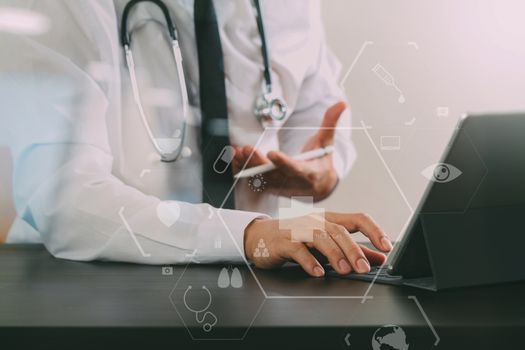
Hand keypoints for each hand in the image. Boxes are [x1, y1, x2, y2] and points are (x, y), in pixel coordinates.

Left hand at [233, 102, 346, 200]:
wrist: (319, 186)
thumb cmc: (321, 160)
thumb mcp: (327, 142)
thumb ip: (331, 123)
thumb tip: (342, 103)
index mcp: (310, 173)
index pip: (296, 169)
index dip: (284, 163)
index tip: (272, 154)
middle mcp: (294, 184)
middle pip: (274, 175)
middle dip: (259, 163)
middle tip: (247, 149)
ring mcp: (281, 188)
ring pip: (262, 180)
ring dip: (247, 166)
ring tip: (238, 151)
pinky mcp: (271, 189)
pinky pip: (255, 181)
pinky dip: (243, 171)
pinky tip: (234, 158)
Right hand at [244, 212, 391, 276]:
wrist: (258, 236)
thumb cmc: (295, 238)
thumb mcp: (325, 243)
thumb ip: (352, 250)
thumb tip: (379, 258)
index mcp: (329, 219)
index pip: (358, 218)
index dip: (374, 231)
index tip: (387, 247)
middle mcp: (316, 221)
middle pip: (340, 231)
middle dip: (355, 250)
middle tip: (364, 268)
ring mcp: (298, 229)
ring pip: (321, 237)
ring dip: (335, 254)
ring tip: (345, 270)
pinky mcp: (283, 241)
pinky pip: (298, 250)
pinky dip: (310, 262)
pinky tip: (319, 273)